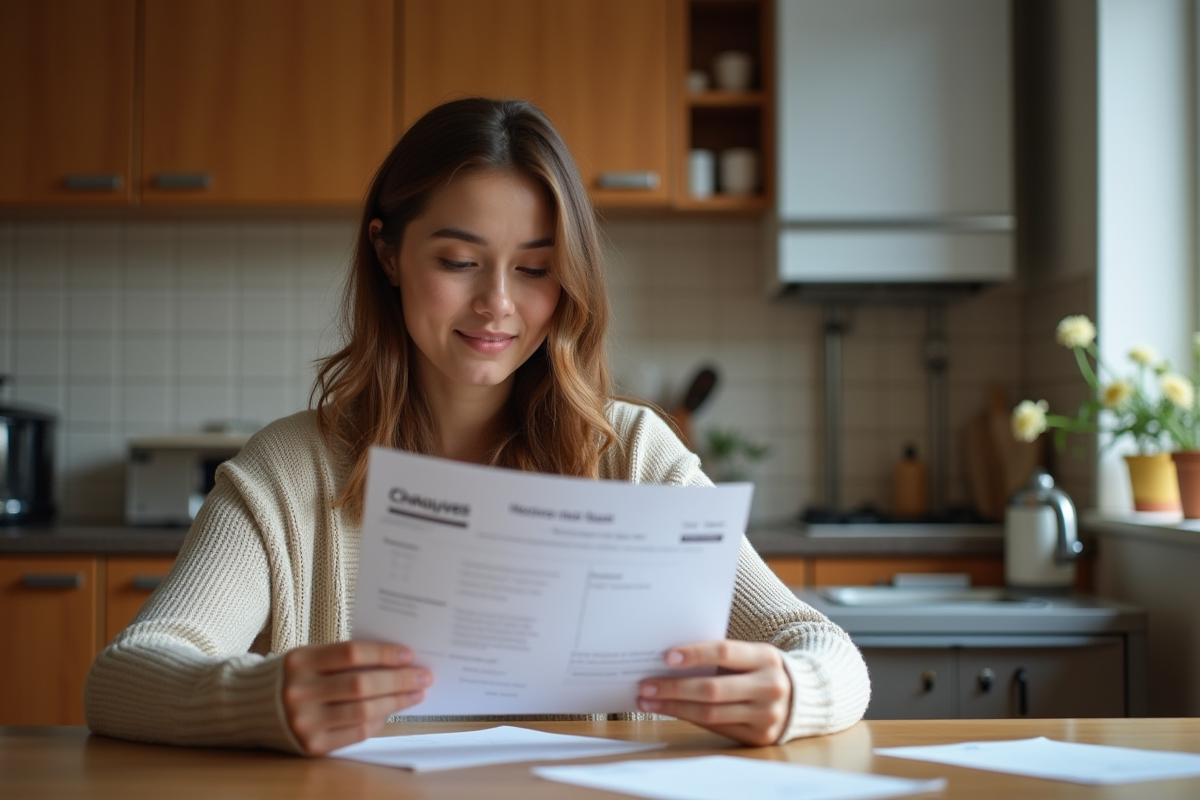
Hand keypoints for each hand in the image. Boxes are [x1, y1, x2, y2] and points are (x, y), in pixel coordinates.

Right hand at [281, 640, 432, 755]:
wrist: (250, 707)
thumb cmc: (294, 676)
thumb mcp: (310, 658)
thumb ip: (344, 658)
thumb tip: (395, 661)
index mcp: (300, 661)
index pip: (351, 653)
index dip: (384, 654)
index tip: (409, 654)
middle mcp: (299, 692)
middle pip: (361, 685)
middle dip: (399, 680)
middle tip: (424, 676)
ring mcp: (304, 722)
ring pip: (363, 711)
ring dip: (396, 702)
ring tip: (416, 694)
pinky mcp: (311, 746)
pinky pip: (356, 734)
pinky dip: (378, 721)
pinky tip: (391, 712)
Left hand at [637, 640, 791, 746]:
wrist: (801, 696)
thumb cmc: (761, 668)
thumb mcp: (751, 654)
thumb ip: (722, 656)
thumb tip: (670, 659)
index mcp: (767, 657)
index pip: (725, 652)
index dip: (695, 654)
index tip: (666, 657)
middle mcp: (770, 687)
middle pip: (713, 689)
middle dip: (674, 687)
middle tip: (646, 685)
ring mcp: (766, 715)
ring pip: (711, 713)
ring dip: (674, 706)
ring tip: (648, 700)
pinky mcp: (758, 736)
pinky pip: (716, 727)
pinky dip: (688, 718)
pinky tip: (669, 710)